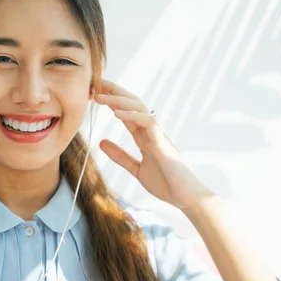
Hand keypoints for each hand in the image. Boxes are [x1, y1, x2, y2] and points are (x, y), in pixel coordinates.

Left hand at [95, 79, 214, 209]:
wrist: (186, 197)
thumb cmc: (166, 183)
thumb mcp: (136, 169)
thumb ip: (120, 156)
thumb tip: (102, 142)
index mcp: (145, 135)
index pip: (126, 111)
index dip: (111, 101)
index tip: (94, 92)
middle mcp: (152, 130)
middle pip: (132, 103)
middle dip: (114, 91)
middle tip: (94, 83)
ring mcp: (158, 133)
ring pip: (138, 107)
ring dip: (118, 100)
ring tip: (100, 96)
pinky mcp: (162, 141)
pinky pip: (147, 122)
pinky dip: (132, 115)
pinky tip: (116, 113)